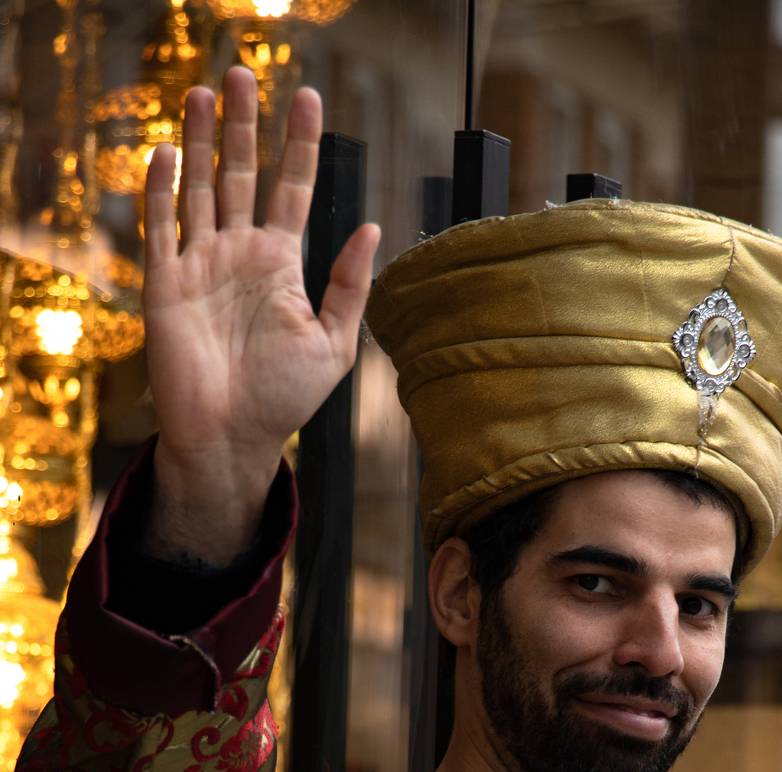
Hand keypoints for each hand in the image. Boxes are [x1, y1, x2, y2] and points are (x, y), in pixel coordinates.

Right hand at [142, 66, 379, 563]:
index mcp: (280, 264)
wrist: (233, 438)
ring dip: (201, 142)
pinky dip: (162, 193)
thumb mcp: (335, 343)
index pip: (290, 189)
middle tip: (243, 73)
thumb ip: (350, 285)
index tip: (307, 98)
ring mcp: (200, 267)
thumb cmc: (284, 399)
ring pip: (200, 189)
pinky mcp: (166, 286)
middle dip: (243, 125)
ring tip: (205, 92)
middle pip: (240, 175)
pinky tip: (168, 154)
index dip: (298, 144)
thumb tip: (370, 225)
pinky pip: (161, 230)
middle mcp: (239, 255)